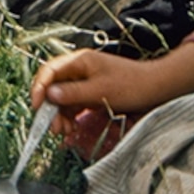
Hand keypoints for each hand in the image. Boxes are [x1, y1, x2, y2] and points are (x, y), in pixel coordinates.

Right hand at [30, 44, 193, 116]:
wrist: (156, 89)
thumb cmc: (131, 85)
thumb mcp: (100, 91)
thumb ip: (73, 93)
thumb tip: (50, 95)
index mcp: (79, 61)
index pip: (49, 71)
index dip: (39, 88)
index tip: (36, 107)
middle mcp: (79, 69)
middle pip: (53, 87)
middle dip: (50, 108)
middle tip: (52, 128)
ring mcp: (85, 82)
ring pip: (62, 99)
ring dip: (60, 116)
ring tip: (63, 132)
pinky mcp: (91, 94)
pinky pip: (73, 105)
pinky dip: (70, 117)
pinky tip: (71, 129)